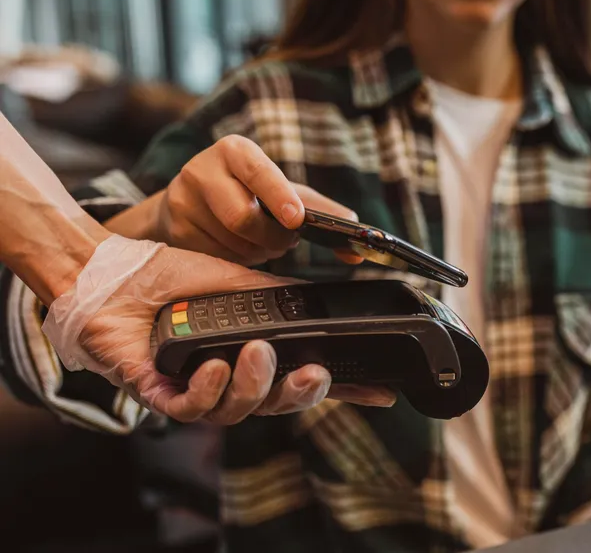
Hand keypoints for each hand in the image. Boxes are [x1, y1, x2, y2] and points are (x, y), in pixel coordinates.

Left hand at [73, 243, 394, 424]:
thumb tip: (327, 301)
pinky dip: (208, 390)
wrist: (117, 271)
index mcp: (254, 353)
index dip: (343, 391)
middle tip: (313, 374)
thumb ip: (283, 299)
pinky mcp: (159, 393)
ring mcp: (196, 388)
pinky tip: (213, 366)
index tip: (380, 392)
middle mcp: (230, 376)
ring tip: (256, 354)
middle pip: (277, 404)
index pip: (303, 377)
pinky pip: (192, 409)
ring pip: (238, 411)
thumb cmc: (176, 276)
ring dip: (253, 385)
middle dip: (300, 395)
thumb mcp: (243, 283)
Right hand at [151, 135, 361, 265]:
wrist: (187, 201)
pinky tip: (235, 247)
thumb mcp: (280, 190)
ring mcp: (182, 201)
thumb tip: (357, 225)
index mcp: (235, 151)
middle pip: (244, 219)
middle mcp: (202, 170)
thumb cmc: (245, 191)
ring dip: (256, 252)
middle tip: (284, 242)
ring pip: (232, 244)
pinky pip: (215, 259)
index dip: (279, 196)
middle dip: (273, 239)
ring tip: (257, 240)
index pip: (258, 171)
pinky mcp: (174, 230)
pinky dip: (236, 260)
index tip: (297, 220)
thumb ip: (319, 208)